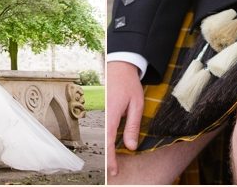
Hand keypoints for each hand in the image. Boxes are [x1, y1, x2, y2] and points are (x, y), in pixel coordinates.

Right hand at [106, 61, 143, 177]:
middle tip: (113, 171)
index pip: (108, 142)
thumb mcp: (137, 104)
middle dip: (107, 158)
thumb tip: (130, 146)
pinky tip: (111, 147)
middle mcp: (103, 114)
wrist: (120, 65)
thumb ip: (132, 126)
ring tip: (113, 163)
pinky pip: (103, 128)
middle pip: (102, 142)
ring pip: (101, 136)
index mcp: (111, 113)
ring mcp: (100, 111)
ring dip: (107, 150)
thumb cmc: (129, 83)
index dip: (110, 159)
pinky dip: (106, 140)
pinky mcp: (101, 109)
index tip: (113, 170)